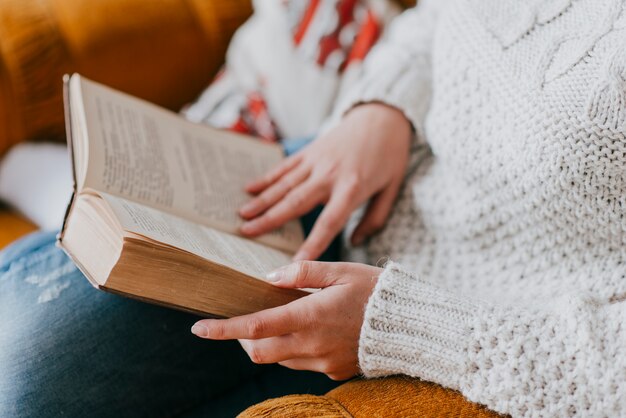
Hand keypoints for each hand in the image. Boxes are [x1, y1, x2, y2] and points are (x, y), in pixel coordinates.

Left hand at [191, 261, 381, 380]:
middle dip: (241, 340)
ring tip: (285, 320)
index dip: (223, 329)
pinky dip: (295, 349)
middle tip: (242, 322)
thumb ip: (302, 272)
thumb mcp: (341, 270)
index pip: (254, 327)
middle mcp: (311, 345)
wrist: (411, 324)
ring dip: (270, 343)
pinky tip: (311, 332)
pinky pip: (302, 364)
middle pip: (258, 352)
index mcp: (309, 316)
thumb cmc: (376, 291)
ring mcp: (323, 362)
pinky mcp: (334, 371)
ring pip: (279, 359)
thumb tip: (270, 279)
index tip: (199, 328)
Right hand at [239, 103, 411, 259]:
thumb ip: (374, 219)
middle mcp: (330, 175)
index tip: (295, 264)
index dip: (311, 245)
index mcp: (352, 189)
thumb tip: (356, 243)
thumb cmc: (391, 155)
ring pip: (284, 184)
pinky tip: (249, 188)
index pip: (329, 224)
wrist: (383, 115)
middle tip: (246, 232)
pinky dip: (267, 178)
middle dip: (269, 219)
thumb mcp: (392, 189)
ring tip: (242, 214)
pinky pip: (285, 166)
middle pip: (295, 202)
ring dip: (262, 200)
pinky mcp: (311, 150)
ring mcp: (317, 161)